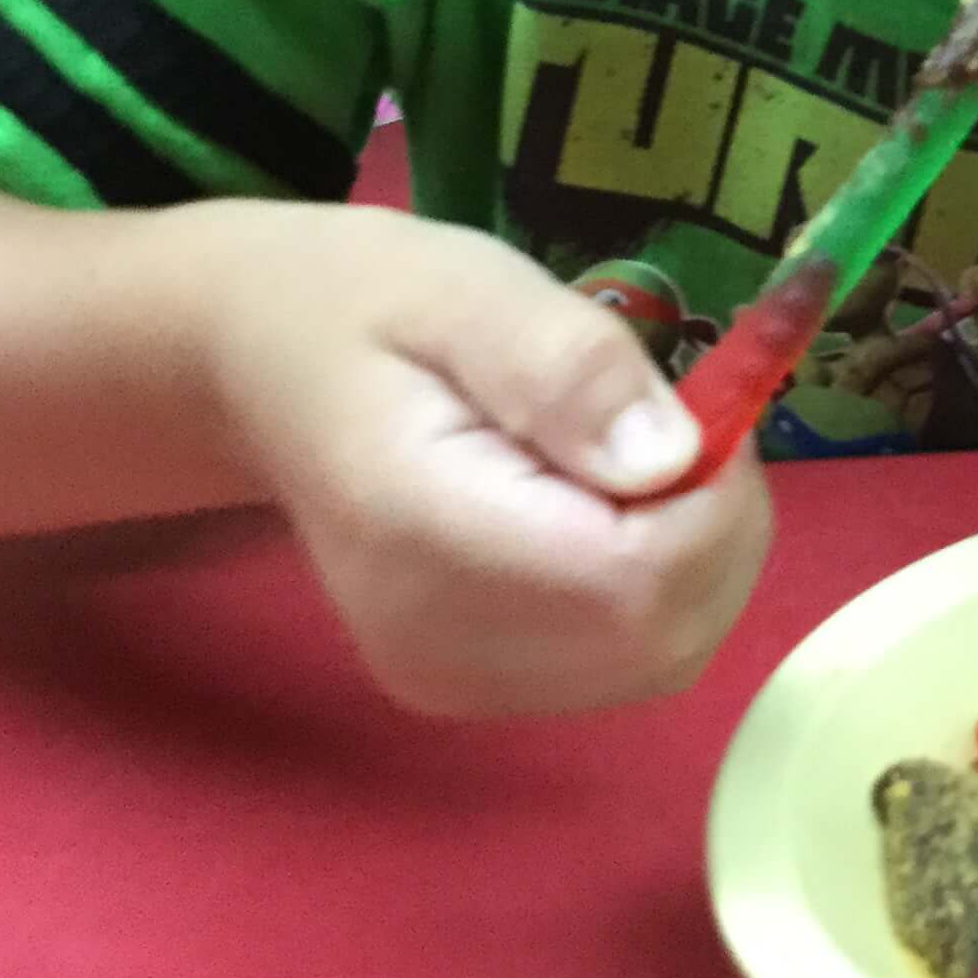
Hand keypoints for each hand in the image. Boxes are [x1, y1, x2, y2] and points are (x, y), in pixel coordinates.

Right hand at [196, 201, 771, 714]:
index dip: (711, 500)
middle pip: (662, 636)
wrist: (262, 368)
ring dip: (695, 554)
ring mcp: (448, 684)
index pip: (636, 581)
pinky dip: (657, 587)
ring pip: (661, 657)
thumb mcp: (466, 287)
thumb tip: (669, 461)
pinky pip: (625, 662)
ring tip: (626, 453)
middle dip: (715, 525)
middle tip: (667, 419)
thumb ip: (566, 365)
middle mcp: (433, 644)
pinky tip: (606, 508)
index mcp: (420, 537)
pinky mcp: (469, 690)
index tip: (696, 405)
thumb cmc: (362, 305)